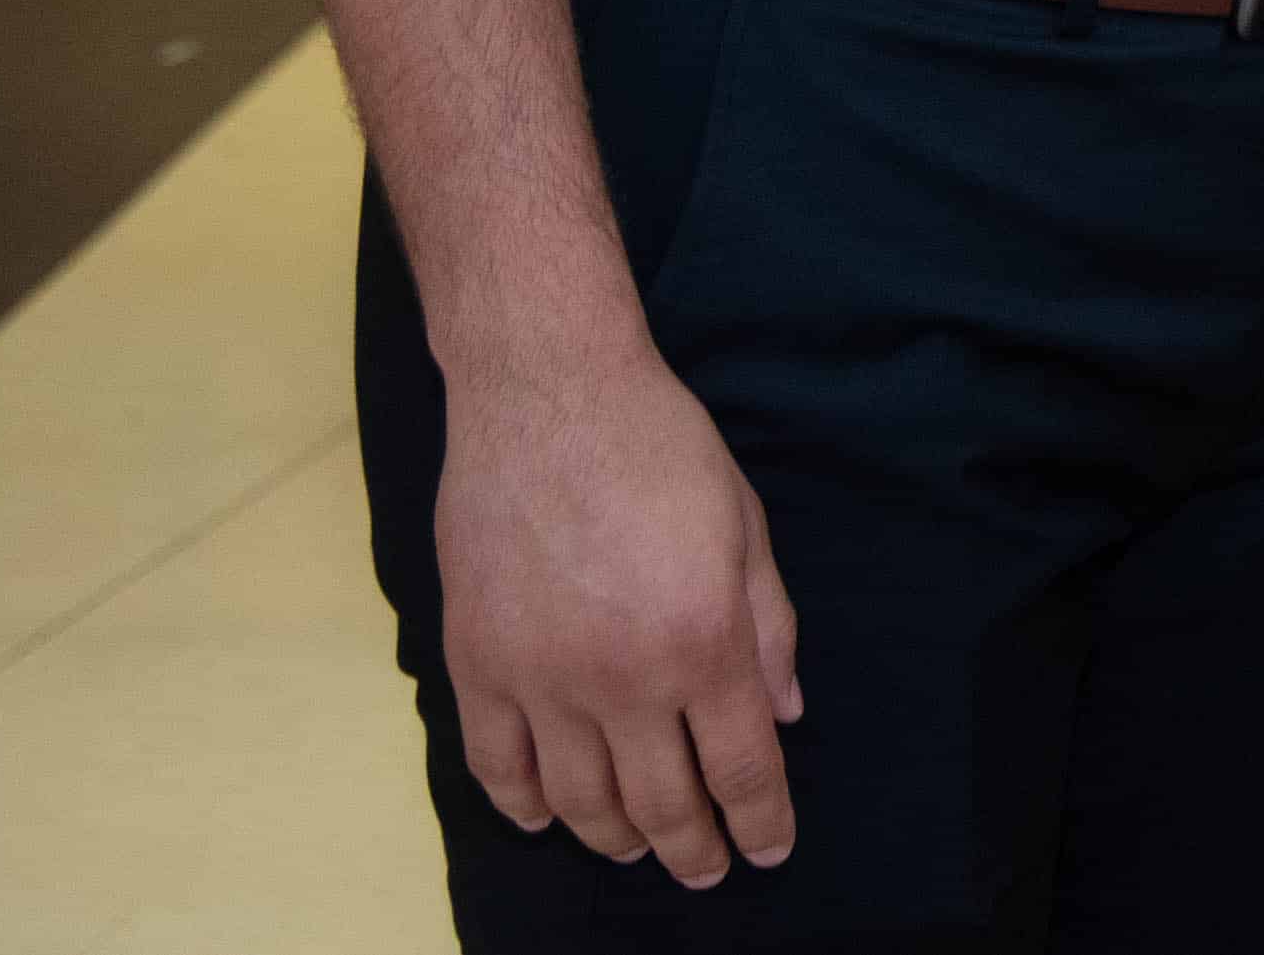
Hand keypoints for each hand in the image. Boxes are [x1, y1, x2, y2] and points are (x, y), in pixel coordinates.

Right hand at [432, 342, 803, 884]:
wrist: (549, 394)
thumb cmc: (660, 448)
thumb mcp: (746, 528)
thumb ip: (770, 629)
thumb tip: (785, 715)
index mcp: (702, 641)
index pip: (743, 769)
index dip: (761, 822)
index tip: (768, 850)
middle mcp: (621, 676)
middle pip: (663, 803)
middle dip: (694, 849)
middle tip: (707, 869)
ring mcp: (540, 676)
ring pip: (578, 802)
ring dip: (615, 839)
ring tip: (640, 847)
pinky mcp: (477, 662)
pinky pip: (496, 766)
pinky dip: (522, 807)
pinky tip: (549, 817)